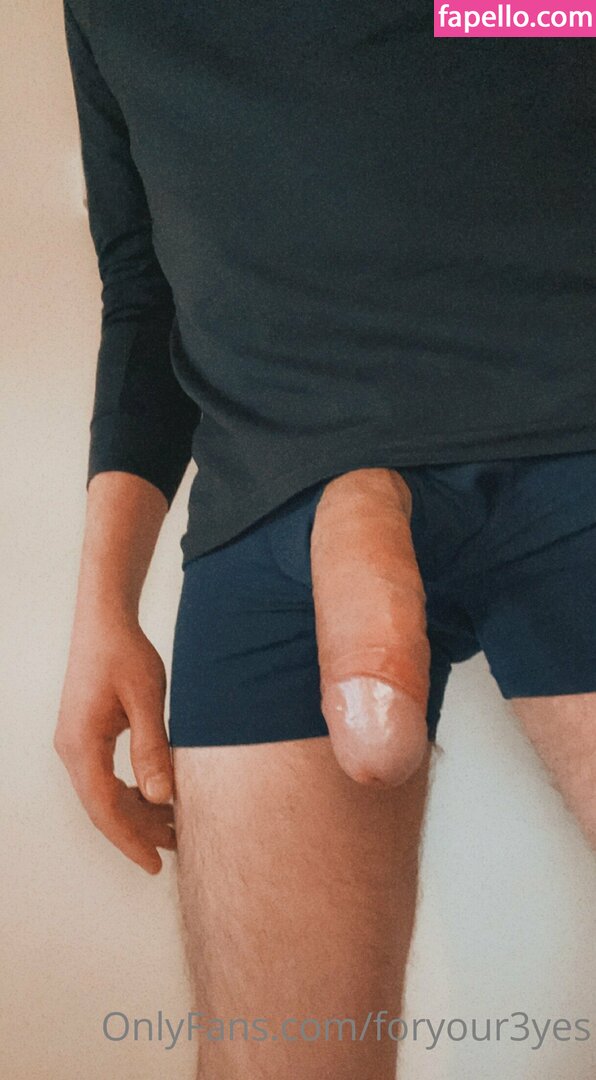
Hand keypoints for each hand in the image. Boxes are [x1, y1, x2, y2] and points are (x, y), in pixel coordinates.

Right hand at [54, 614, 176, 873]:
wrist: (104, 622)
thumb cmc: (126, 654)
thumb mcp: (146, 699)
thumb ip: (152, 747)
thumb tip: (161, 797)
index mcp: (82, 744)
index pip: (104, 808)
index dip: (130, 840)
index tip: (155, 865)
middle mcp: (72, 749)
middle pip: (104, 806)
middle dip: (138, 831)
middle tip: (177, 851)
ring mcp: (76, 744)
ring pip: (105, 794)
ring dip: (136, 813)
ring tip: (174, 829)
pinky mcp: (86, 737)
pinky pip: (106, 777)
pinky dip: (131, 792)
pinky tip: (159, 796)